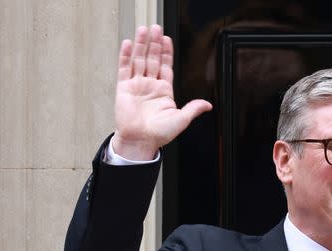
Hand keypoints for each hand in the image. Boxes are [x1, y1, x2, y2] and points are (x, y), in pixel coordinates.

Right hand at [112, 24, 211, 159]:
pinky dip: (126, 56)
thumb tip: (208, 105)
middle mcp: (150, 85)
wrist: (141, 141)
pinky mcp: (124, 88)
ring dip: (141, 45)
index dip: (166, 53)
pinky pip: (124, 68)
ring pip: (139, 60)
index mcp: (164, 91)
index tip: (167, 39)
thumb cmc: (159, 134)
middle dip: (154, 43)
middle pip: (152, 59)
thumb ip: (193, 109)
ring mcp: (137, 85)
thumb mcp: (181, 120)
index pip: (166, 66)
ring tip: (143, 30)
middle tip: (155, 28)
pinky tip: (128, 44)